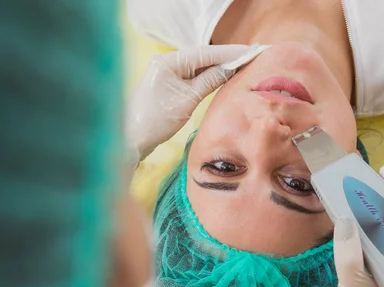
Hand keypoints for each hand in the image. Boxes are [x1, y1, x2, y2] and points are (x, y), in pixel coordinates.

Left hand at [126, 45, 251, 161]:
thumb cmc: (156, 120)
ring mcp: (167, 73)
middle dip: (227, 57)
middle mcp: (167, 62)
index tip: (250, 51)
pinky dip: (208, 76)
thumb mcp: (188, 100)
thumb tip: (230, 68)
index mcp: (169, 61)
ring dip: (219, 67)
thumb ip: (209, 81)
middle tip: (252, 56)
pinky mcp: (169, 85)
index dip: (230, 53)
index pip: (206, 53)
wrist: (132, 138)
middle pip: (203, 57)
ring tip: (243, 64)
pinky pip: (193, 76)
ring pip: (199, 67)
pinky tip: (223, 76)